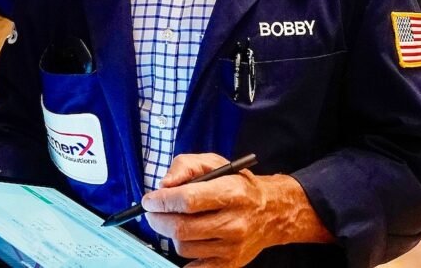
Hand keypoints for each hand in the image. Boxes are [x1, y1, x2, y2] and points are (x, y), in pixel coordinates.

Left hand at [141, 154, 330, 266]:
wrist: (271, 212)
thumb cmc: (237, 184)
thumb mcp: (214, 163)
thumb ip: (185, 166)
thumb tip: (163, 185)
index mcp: (231, 193)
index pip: (188, 200)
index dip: (162, 201)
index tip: (149, 200)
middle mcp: (234, 222)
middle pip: (182, 227)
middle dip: (158, 219)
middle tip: (151, 212)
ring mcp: (232, 247)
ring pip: (184, 247)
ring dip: (171, 234)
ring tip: (175, 221)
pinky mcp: (229, 264)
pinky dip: (183, 256)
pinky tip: (185, 240)